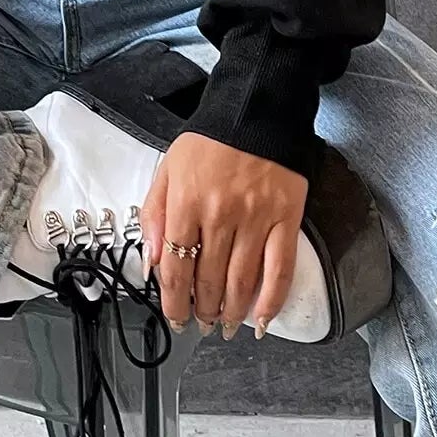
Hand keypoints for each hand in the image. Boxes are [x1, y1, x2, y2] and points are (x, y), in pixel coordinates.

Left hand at [139, 132, 307, 336]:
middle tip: (200, 323)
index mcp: (186, 201)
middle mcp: (220, 213)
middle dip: (201, 310)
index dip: (173, 301)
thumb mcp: (167, 168)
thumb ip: (153, 214)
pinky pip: (280, 270)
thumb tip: (150, 262)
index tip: (174, 317)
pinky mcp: (286, 219)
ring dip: (230, 312)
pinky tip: (261, 320)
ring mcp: (256, 218)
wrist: (255, 110)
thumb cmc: (209, 142)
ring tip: (223, 325)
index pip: (175, 266)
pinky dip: (271, 302)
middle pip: (207, 280)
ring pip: (241, 282)